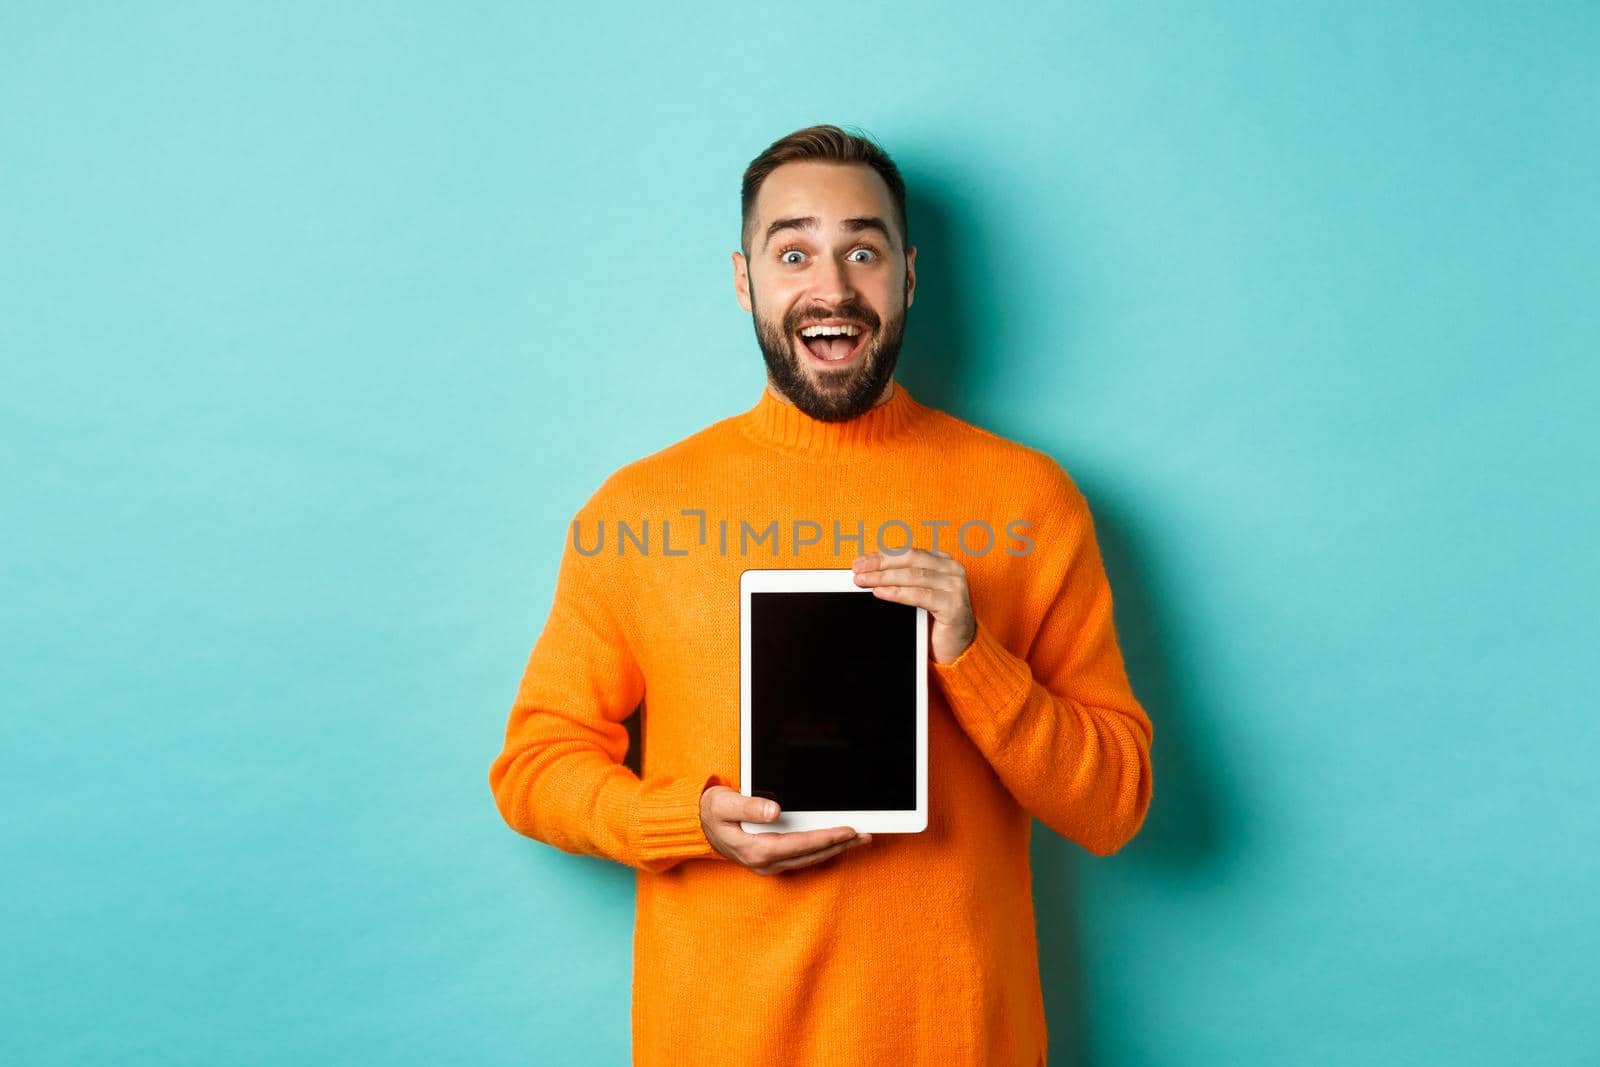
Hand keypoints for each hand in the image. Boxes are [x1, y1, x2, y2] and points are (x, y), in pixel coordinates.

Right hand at [699, 786, 870, 875]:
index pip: (801, 844)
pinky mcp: (770, 860)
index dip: (827, 837)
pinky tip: (835, 842)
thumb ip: (749, 807)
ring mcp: (768, 864)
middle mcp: (765, 862)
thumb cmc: (711, 812)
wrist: (698, 825)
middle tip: (866, 835)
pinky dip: (821, 849)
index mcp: (757, 849)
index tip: (848, 830)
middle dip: (839, 845)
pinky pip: (802, 857)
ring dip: (834, 848)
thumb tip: (774, 811)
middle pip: (811, 854)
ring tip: (858, 838)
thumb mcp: (724, 804)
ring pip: (809, 858)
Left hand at [853, 548, 975, 664]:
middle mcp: (951, 569)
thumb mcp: (918, 592)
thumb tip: (868, 571)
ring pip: (913, 576)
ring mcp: (954, 586)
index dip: (882, 555)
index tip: (860, 561)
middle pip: (910, 559)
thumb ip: (902, 578)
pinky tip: (881, 593)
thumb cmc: (935, 618)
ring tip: (864, 581)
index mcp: (942, 561)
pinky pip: (920, 595)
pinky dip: (897, 593)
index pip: (907, 552)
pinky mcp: (953, 605)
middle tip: (858, 570)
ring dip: (884, 577)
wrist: (957, 645)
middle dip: (880, 564)